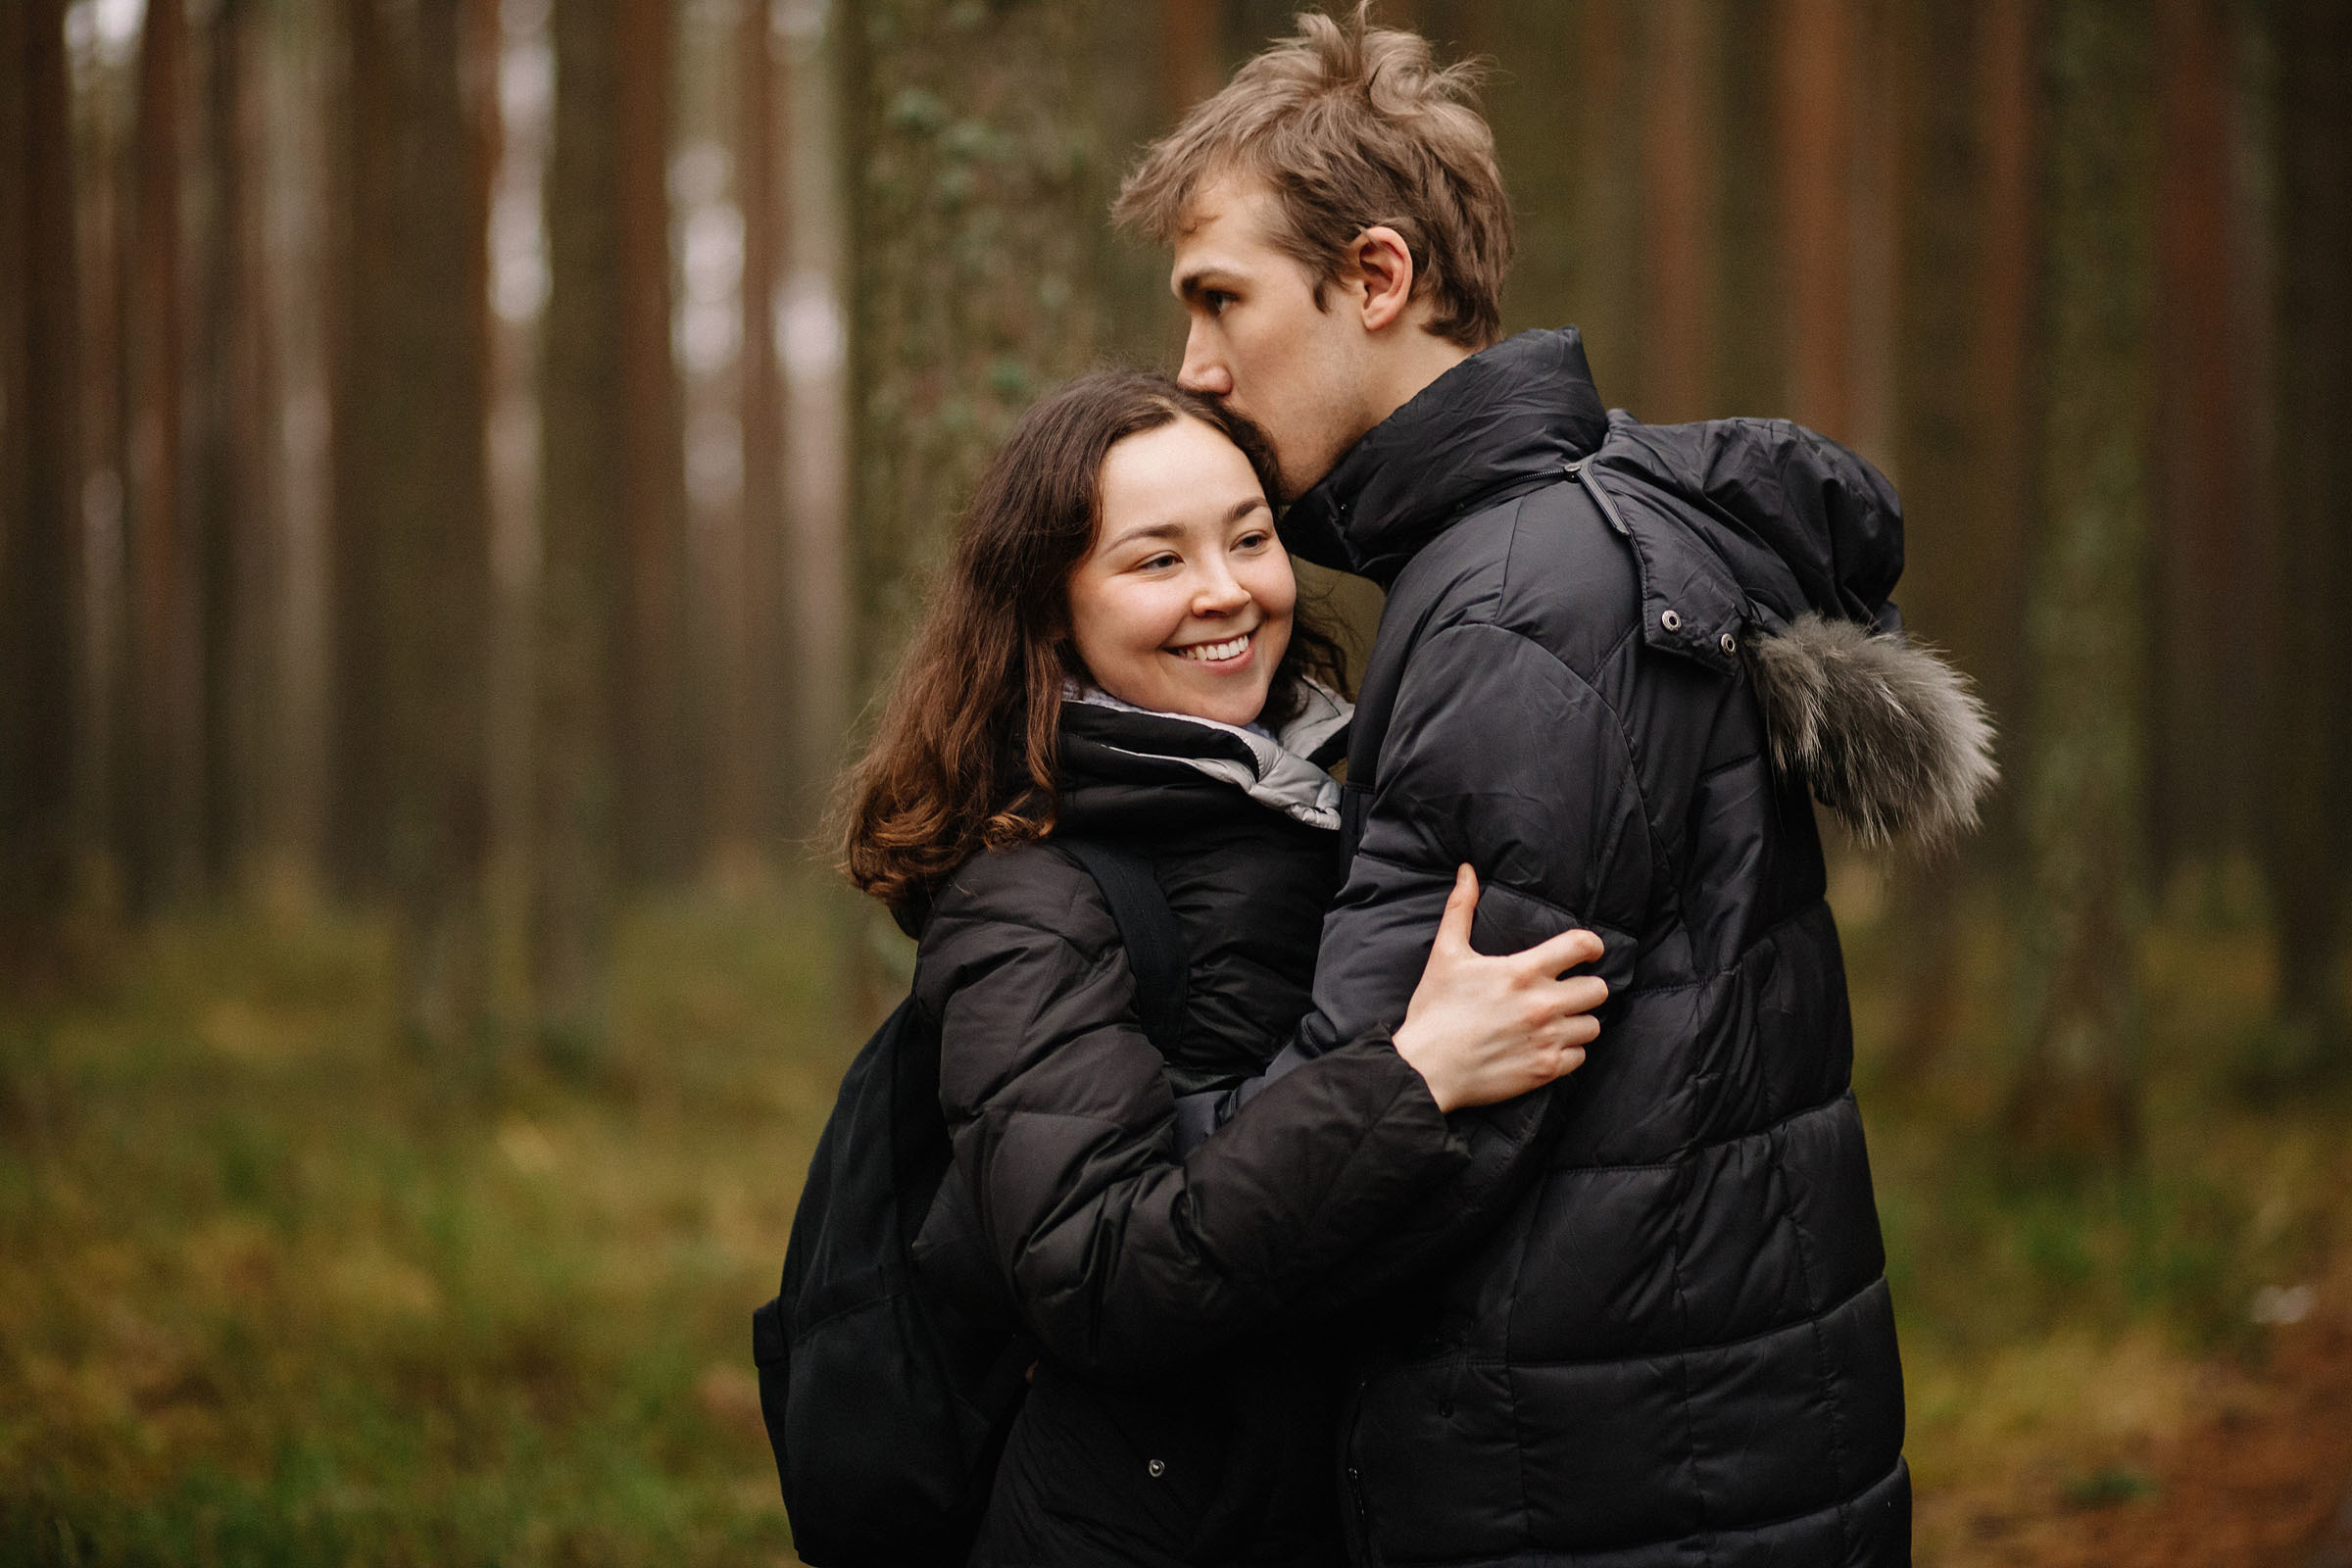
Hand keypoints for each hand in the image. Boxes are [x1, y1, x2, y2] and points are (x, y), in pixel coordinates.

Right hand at [1390, 865, 1607, 1113]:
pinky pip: (1580, 1057)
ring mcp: (1547, 1039)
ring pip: (1592, 1025)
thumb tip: (1467, 871)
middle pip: (1598, 989)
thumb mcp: (1446, 954)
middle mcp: (1542, 1004)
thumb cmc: (1435, 1010)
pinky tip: (1547, 1046)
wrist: (1426, 1069)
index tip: (1587, 952)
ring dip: (1578, 1021)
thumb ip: (1461, 909)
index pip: (1582, 947)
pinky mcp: (1545, 1069)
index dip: (1592, 946)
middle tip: (1567, 991)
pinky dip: (1569, 1052)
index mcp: (1522, 972)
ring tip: (1557, 1021)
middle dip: (1585, 987)